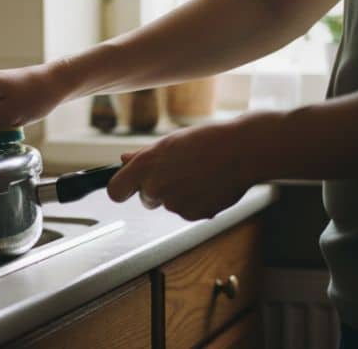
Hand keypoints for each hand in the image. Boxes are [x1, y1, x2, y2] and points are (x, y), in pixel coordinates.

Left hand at [107, 112, 278, 219]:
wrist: (242, 151)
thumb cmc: (206, 141)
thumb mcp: (169, 143)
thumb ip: (144, 156)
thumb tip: (124, 160)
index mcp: (145, 166)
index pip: (115, 191)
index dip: (121, 190)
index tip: (127, 188)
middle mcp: (155, 187)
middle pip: (145, 198)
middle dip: (156, 189)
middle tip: (179, 171)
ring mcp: (174, 204)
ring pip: (168, 204)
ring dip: (178, 194)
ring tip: (199, 174)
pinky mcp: (193, 215)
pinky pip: (187, 211)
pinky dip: (196, 202)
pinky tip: (209, 185)